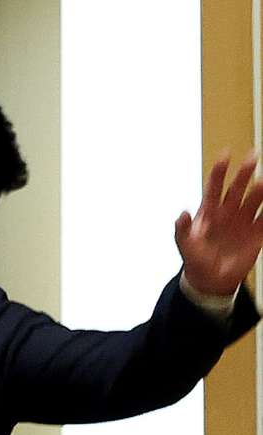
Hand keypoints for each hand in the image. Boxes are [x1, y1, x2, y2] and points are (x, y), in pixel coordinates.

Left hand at [175, 151, 262, 295]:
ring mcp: (243, 221)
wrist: (210, 279)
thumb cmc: (195, 258)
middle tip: (253, 156)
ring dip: (260, 190)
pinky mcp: (256, 234)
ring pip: (255, 200)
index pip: (215, 186)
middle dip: (245, 172)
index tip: (226, 155)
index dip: (219, 171)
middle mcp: (228, 212)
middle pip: (237, 188)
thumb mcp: (184, 245)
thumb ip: (181, 230)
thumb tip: (180, 214)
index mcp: (210, 211)